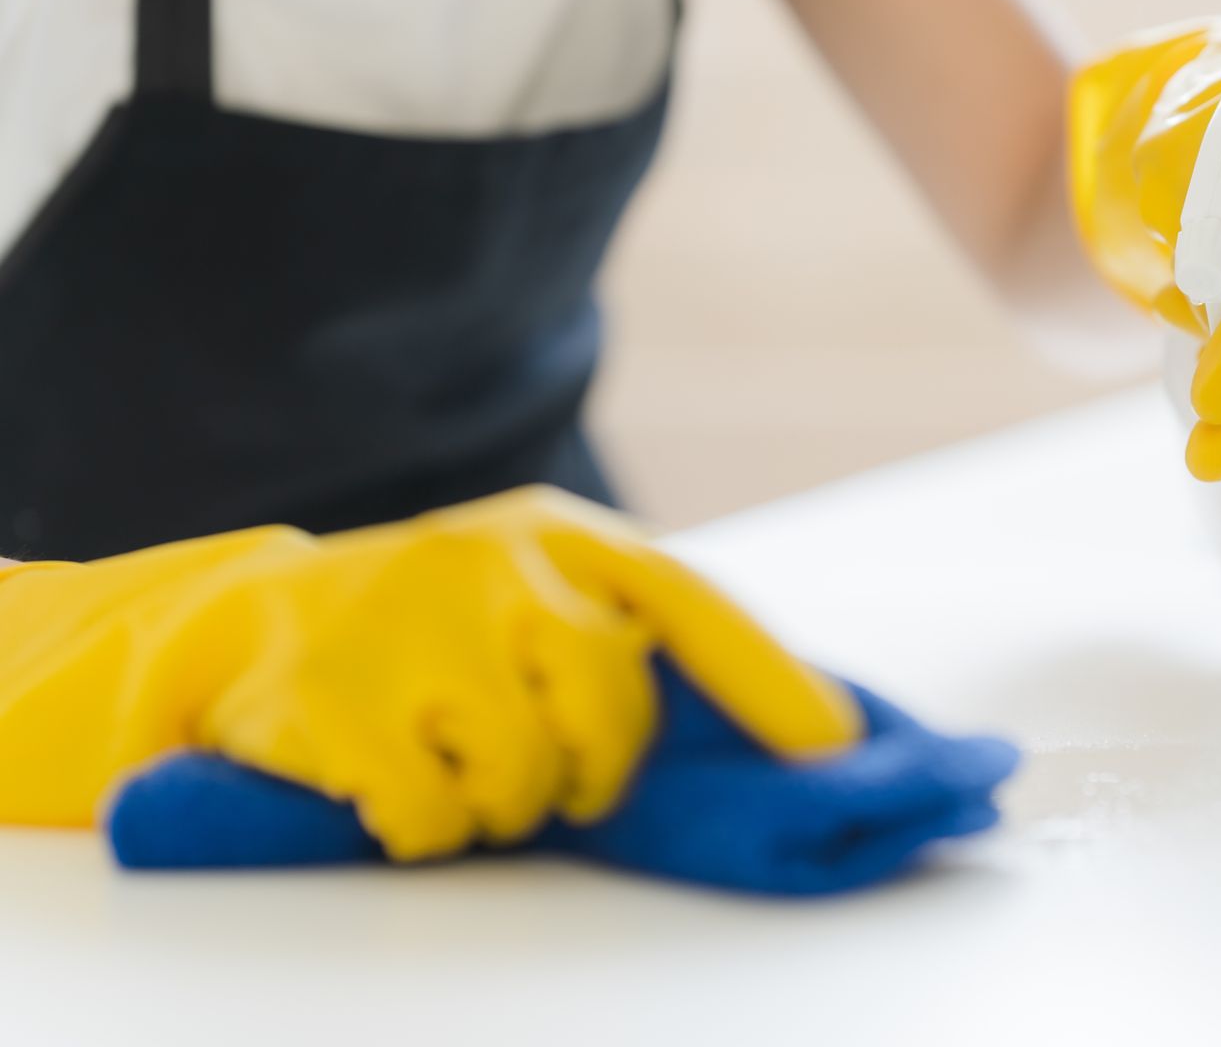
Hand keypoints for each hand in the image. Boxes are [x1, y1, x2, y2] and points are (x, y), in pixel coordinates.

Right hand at [0, 486, 859, 859]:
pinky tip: (388, 785)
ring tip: (450, 761)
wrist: (243, 623)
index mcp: (556, 535)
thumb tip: (784, 735)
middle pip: (609, 704)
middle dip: (589, 766)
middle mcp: (490, 560)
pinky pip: (434, 817)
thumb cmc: (430, 630)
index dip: (764, 676)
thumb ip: (623, 640)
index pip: (684, 600)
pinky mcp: (333, 694)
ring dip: (497, 802)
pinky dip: (425, 827)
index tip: (836, 748)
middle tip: (547, 772)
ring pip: (525, 774)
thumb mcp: (528, 600)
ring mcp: (410, 619)